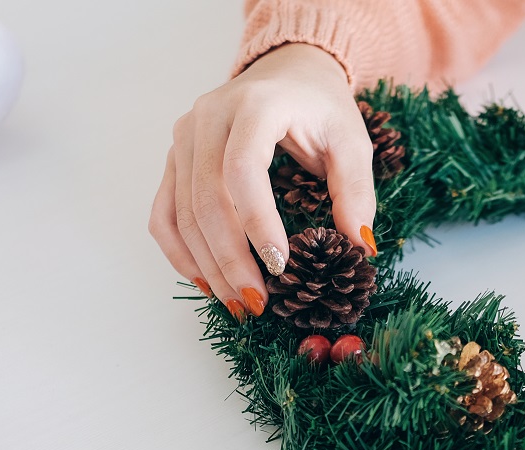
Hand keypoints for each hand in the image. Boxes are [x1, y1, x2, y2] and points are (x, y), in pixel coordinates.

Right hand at [148, 44, 377, 321]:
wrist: (287, 72)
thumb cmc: (320, 107)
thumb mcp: (351, 140)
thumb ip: (356, 190)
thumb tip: (360, 246)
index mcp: (256, 105)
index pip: (242, 169)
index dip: (257, 222)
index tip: (280, 267)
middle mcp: (208, 117)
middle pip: (207, 198)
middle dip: (231, 258)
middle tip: (257, 303)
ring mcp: (184, 137)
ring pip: (181, 212)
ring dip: (207, 264)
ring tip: (237, 303)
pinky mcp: (174, 159)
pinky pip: (164, 212)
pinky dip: (180, 252)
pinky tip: (206, 282)